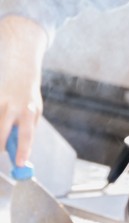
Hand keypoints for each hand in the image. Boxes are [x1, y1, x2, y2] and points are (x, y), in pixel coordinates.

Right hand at [0, 15, 46, 163]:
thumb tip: (19, 160)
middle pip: (0, 133)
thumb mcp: (33, 110)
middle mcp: (12, 104)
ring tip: (2, 128)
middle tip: (1, 149)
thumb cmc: (25, 92)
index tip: (19, 164)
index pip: (27, 133)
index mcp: (29, 108)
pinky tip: (2, 113)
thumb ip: (25, 132)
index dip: (23, 149)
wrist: (19, 58)